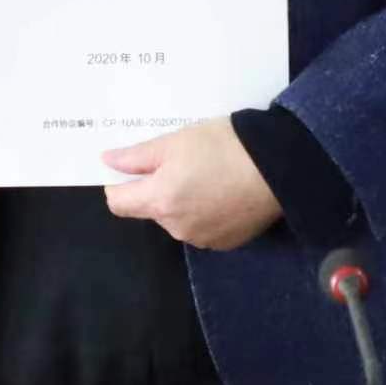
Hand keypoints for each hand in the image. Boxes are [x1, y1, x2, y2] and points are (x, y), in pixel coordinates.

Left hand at [100, 118, 282, 251]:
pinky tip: (225, 192)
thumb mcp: (175, 141)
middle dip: (157, 189)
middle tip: (181, 162)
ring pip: (178, 219)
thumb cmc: (223, 146)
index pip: (118, 203)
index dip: (119, 184)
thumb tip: (107, 161)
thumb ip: (137, 156)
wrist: (278, 166)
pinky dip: (206, 212)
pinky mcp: (226, 243)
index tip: (132, 168)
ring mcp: (203, 239)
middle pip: (151, 209)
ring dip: (183, 201)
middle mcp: (176, 227)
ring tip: (208, 175)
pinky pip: (203, 228)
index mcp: (159, 201)